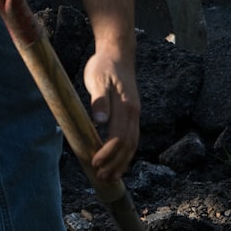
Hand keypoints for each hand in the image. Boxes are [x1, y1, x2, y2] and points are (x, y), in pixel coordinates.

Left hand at [84, 47, 139, 183]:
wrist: (118, 53)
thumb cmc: (104, 65)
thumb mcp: (96, 79)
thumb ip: (99, 100)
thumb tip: (100, 120)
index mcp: (126, 107)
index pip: (118, 137)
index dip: (108, 153)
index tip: (95, 163)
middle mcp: (134, 113)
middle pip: (128, 146)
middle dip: (116, 163)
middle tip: (102, 177)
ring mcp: (135, 114)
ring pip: (133, 144)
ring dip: (123, 162)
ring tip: (111, 176)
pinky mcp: (132, 114)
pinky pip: (132, 138)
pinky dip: (126, 154)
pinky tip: (118, 162)